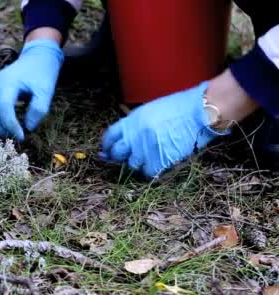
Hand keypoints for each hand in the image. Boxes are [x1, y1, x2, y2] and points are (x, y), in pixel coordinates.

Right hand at [0, 38, 63, 140]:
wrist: (36, 58)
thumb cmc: (42, 75)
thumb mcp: (46, 91)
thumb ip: (39, 109)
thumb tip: (28, 128)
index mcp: (9, 82)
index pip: (4, 107)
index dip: (11, 125)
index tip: (22, 136)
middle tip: (10, 136)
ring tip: (5, 132)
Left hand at [101, 82, 227, 177]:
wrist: (199, 111)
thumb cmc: (179, 108)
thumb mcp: (150, 110)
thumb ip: (135, 124)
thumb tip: (126, 139)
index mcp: (131, 120)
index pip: (110, 136)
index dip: (107, 146)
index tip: (107, 151)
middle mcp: (135, 134)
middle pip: (117, 153)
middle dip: (120, 157)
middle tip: (128, 158)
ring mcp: (146, 147)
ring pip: (132, 164)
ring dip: (139, 164)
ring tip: (151, 157)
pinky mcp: (159, 158)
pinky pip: (148, 172)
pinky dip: (153, 170)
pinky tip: (160, 164)